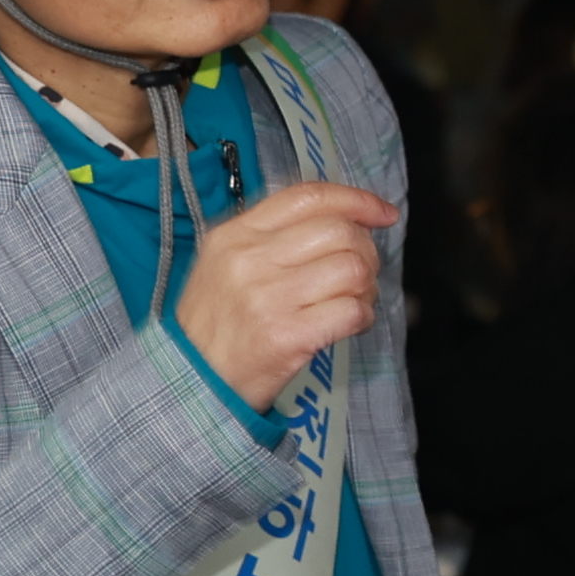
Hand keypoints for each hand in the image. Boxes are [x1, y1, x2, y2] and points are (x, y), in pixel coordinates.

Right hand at [170, 181, 396, 411]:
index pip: (307, 197)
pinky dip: (363, 316)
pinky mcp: (287, 335)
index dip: (356, 200)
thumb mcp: (225, 264)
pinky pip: (351, 310)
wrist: (191, 379)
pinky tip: (350, 324)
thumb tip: (344, 220)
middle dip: (366, 251)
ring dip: (366, 287)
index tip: (382, 213)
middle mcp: (250, 259)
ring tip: (353, 301)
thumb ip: (274, 237)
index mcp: (235, 234)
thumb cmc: (217, 322)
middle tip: (360, 274)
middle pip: (339, 231)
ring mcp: (268, 297)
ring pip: (352, 269)